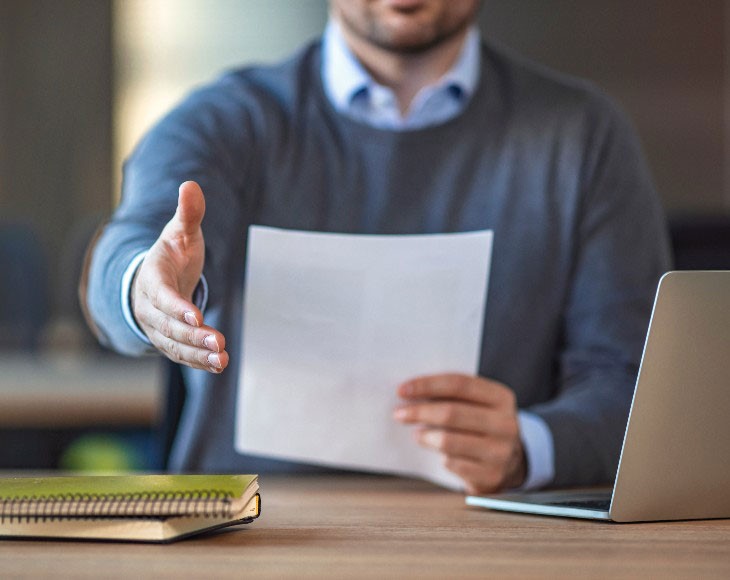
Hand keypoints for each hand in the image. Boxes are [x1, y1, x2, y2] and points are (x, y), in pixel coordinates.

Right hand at [131, 181, 228, 372]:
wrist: (155, 277)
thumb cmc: (172, 253)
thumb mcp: (180, 231)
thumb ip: (188, 213)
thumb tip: (191, 185)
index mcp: (152, 277)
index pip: (161, 295)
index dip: (176, 307)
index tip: (195, 316)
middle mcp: (149, 306)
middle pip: (168, 325)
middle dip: (193, 336)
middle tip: (219, 343)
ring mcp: (157, 326)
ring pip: (174, 344)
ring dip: (197, 354)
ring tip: (222, 360)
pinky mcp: (168, 340)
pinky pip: (181, 354)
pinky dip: (198, 361)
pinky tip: (220, 365)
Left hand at [394, 373, 525, 493]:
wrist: (511, 463)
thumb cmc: (482, 425)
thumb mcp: (479, 405)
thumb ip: (453, 395)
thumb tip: (411, 392)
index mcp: (501, 397)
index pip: (459, 384)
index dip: (427, 385)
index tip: (402, 390)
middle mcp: (506, 424)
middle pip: (451, 413)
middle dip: (419, 412)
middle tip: (398, 414)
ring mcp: (500, 452)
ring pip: (449, 441)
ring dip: (425, 436)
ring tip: (416, 434)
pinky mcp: (491, 476)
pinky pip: (453, 464)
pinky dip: (440, 457)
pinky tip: (438, 454)